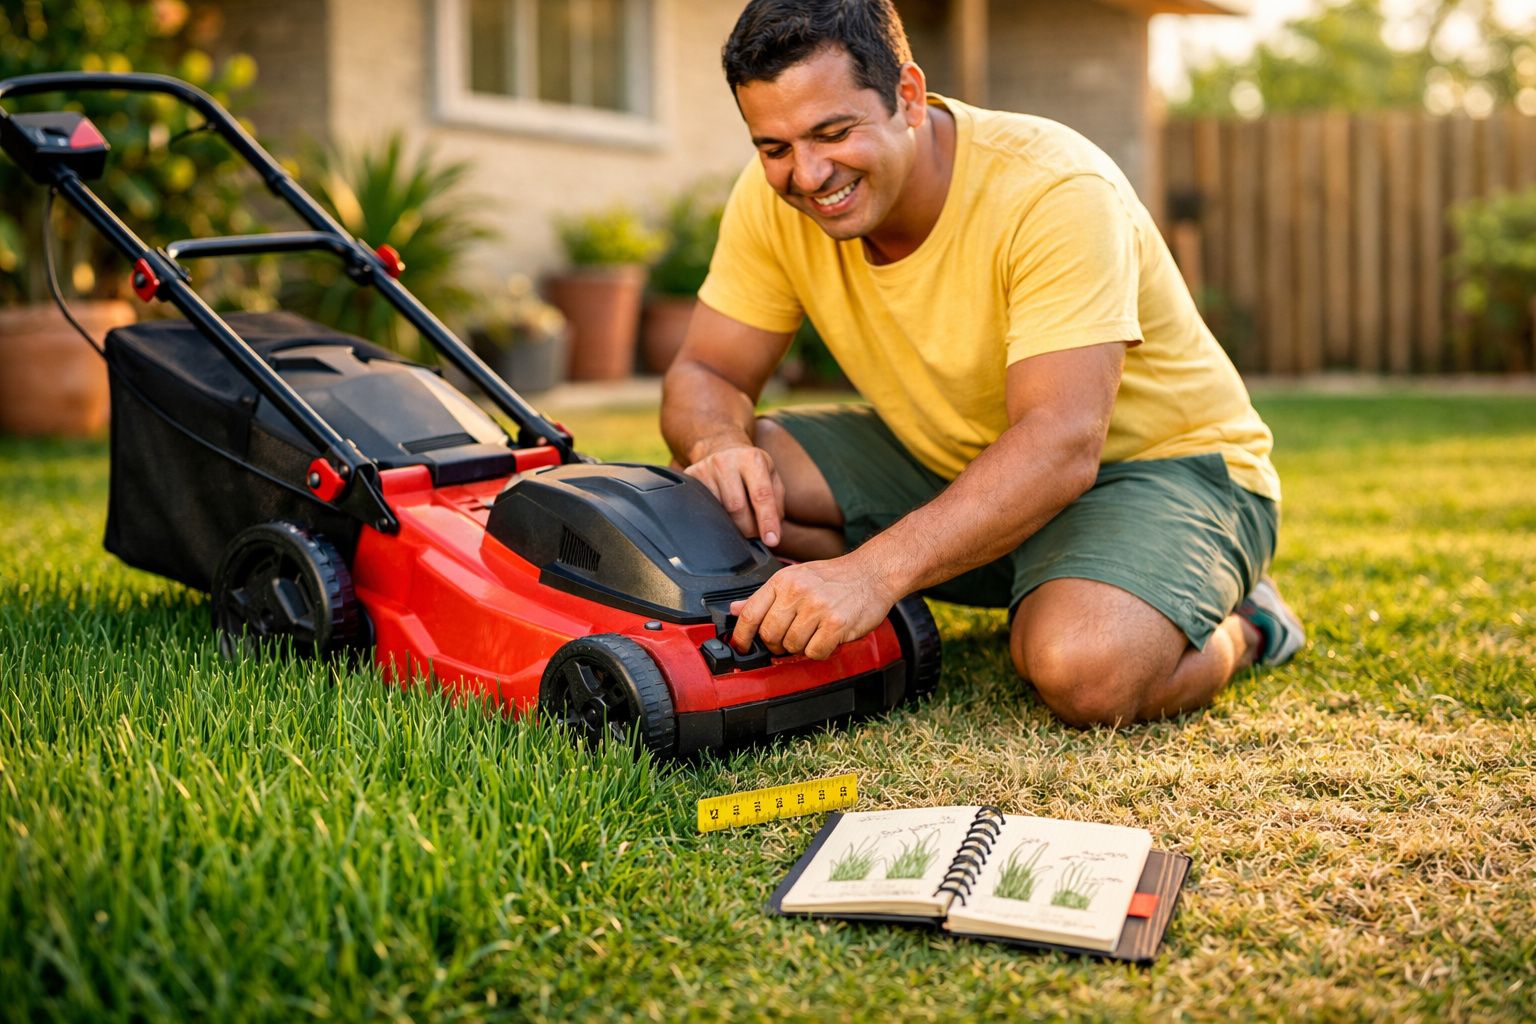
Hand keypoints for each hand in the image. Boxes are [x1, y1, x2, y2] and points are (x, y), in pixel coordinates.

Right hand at [684, 443, 785, 547]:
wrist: (724, 451)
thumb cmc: (752, 471)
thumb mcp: (772, 479)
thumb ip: (776, 505)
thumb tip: (772, 535)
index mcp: (752, 459)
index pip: (761, 495)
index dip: (767, 521)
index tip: (771, 541)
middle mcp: (726, 461)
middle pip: (737, 508)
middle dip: (748, 528)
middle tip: (753, 532)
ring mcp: (704, 469)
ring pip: (717, 512)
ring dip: (731, 526)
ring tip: (737, 521)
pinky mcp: (689, 478)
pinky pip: (702, 510)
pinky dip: (714, 520)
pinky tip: (720, 516)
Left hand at [731, 555, 898, 659]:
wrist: (872, 572)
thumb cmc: (834, 578)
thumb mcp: (795, 578)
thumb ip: (765, 597)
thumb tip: (735, 609)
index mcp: (783, 581)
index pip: (749, 614)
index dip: (741, 636)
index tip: (741, 647)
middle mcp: (797, 592)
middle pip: (769, 635)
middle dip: (777, 644)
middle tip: (790, 638)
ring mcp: (817, 607)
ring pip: (791, 646)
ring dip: (801, 647)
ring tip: (814, 633)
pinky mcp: (836, 624)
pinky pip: (815, 652)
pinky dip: (820, 651)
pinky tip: (827, 638)